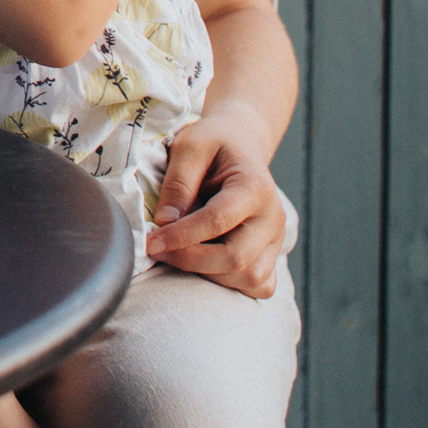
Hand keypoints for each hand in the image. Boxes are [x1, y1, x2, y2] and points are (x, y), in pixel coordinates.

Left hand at [144, 105, 286, 297]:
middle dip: (190, 260)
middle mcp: (272, 216)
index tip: (151, 242)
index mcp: (254, 185)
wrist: (240, 143)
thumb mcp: (190, 146)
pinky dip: (231, 283)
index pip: (218, 220)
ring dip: (207, 274)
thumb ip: (178, 183)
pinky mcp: (273, 254)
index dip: (181, 236)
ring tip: (179, 253)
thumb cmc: (213, 142)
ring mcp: (276, 238)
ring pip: (248, 277)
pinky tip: (205, 264)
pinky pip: (260, 284)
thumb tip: (164, 222)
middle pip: (236, 257)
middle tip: (158, 250)